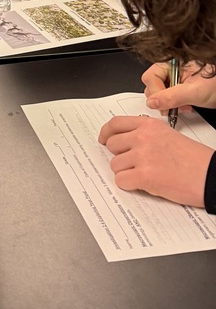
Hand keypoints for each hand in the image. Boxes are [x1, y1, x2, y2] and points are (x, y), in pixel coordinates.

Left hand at [98, 114, 213, 207]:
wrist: (209, 175)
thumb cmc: (193, 159)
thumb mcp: (168, 135)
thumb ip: (146, 135)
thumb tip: (125, 141)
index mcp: (149, 126)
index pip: (115, 124)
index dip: (106, 133)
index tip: (103, 139)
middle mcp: (143, 138)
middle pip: (112, 145)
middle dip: (120, 156)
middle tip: (134, 164)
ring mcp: (142, 156)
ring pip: (115, 165)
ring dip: (126, 172)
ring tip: (145, 175)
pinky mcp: (144, 176)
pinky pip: (121, 181)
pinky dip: (129, 185)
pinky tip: (143, 184)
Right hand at [143, 62, 215, 114]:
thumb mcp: (195, 92)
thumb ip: (171, 96)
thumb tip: (152, 102)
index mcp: (172, 63)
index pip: (150, 77)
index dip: (157, 91)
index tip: (165, 103)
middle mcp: (171, 69)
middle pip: (152, 85)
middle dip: (164, 99)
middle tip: (175, 106)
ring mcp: (175, 79)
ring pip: (159, 93)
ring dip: (170, 104)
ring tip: (184, 106)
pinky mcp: (179, 88)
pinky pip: (168, 98)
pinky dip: (176, 105)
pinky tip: (186, 106)